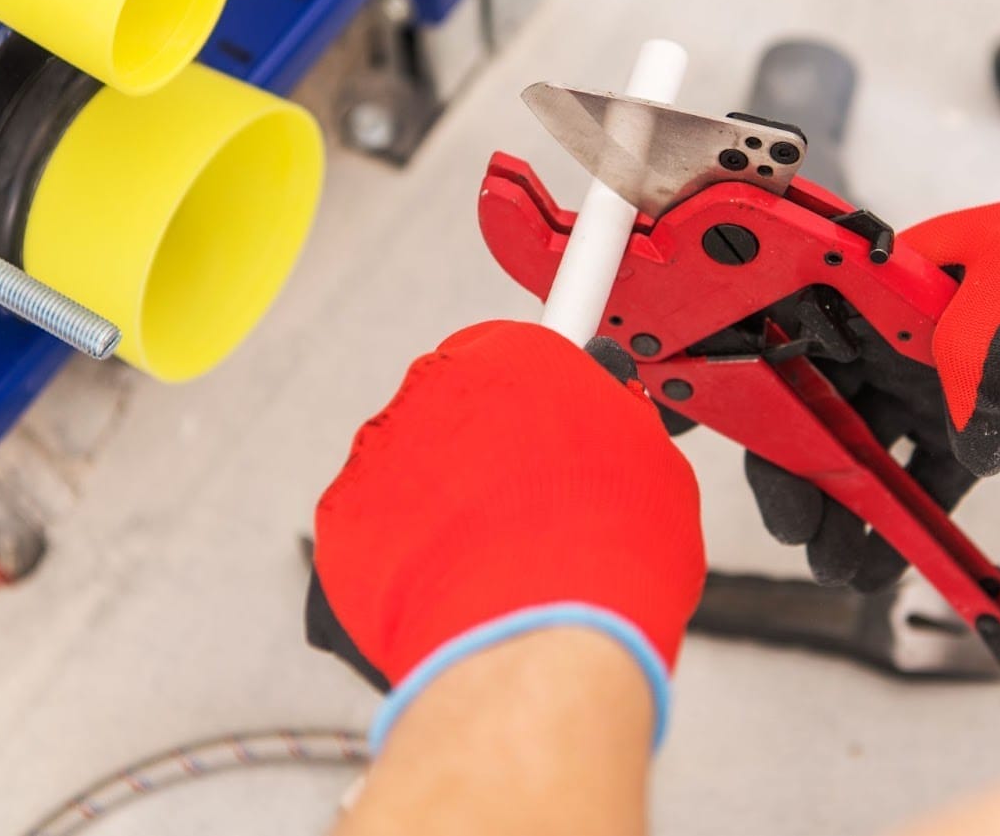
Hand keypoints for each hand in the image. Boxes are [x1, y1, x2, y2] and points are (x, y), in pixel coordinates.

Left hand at [307, 321, 704, 743]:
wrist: (535, 644)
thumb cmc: (606, 559)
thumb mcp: (656, 474)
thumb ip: (621, 436)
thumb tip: (617, 443)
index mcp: (522, 354)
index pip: (526, 355)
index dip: (543, 400)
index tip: (549, 420)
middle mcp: (441, 383)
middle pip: (463, 408)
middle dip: (492, 453)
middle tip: (533, 511)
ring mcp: (384, 447)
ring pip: (416, 467)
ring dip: (447, 504)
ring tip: (497, 562)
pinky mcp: (343, 514)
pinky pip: (378, 526)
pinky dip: (407, 556)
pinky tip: (453, 585)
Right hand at [743, 302, 982, 589]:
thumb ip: (978, 349)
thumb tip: (970, 444)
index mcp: (885, 282)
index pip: (785, 327)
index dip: (746, 381)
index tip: (722, 429)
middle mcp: (895, 326)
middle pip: (812, 403)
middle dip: (795, 470)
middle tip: (795, 527)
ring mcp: (935, 372)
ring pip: (864, 449)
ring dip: (845, 509)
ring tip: (834, 564)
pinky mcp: (987, 412)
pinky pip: (931, 474)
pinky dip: (913, 520)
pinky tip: (895, 561)